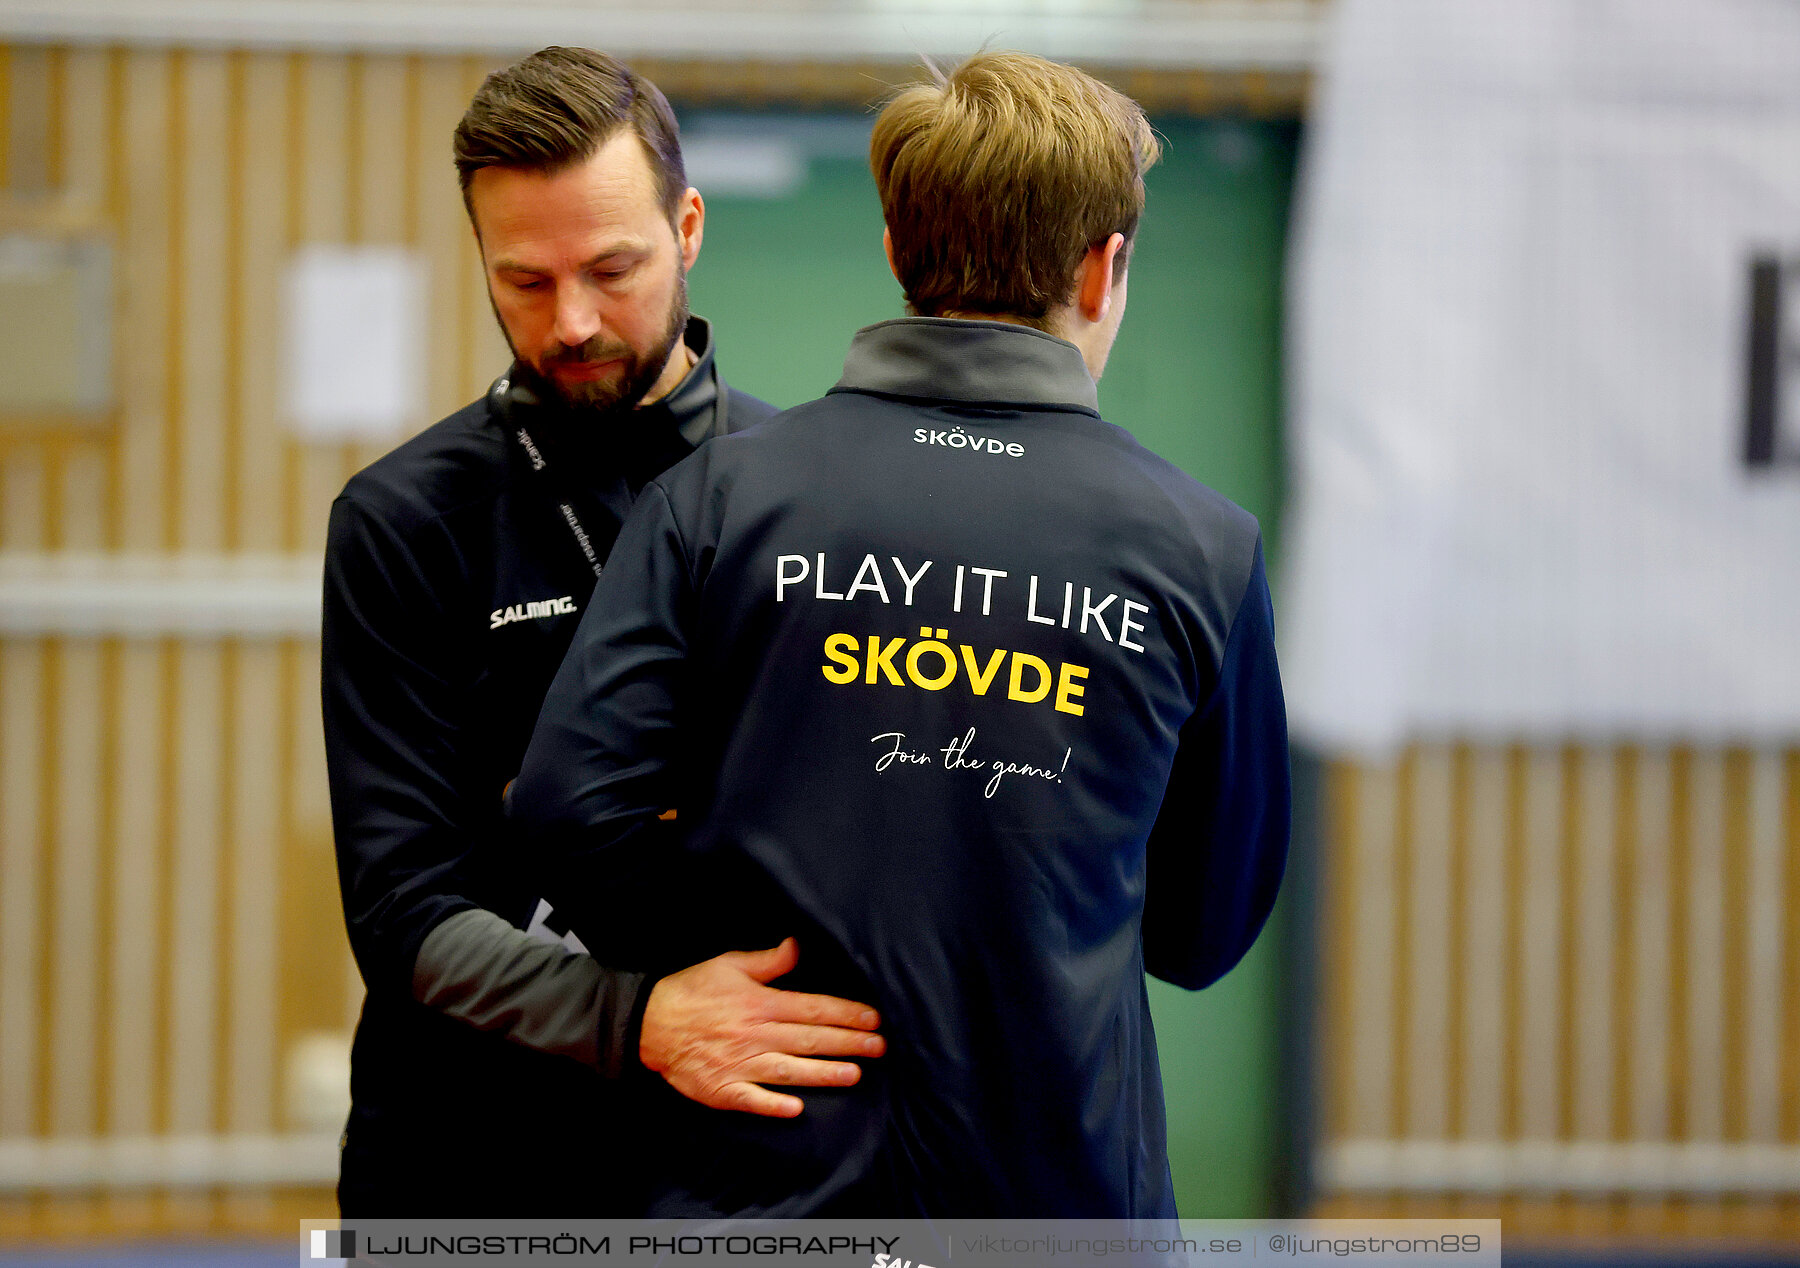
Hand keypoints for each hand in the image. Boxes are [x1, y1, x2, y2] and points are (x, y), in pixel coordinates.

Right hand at [639, 937, 884, 1117]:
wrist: (647, 1021)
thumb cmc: (692, 990)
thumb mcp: (729, 964)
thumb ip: (768, 961)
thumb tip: (797, 947)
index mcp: (760, 1003)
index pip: (813, 1009)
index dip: (846, 1013)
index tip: (874, 1019)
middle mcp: (756, 1034)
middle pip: (810, 1040)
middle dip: (849, 1043)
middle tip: (880, 1048)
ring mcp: (740, 1064)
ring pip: (790, 1070)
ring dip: (824, 1073)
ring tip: (855, 1075)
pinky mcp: (723, 1088)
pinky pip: (752, 1099)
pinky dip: (773, 1105)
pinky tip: (797, 1110)